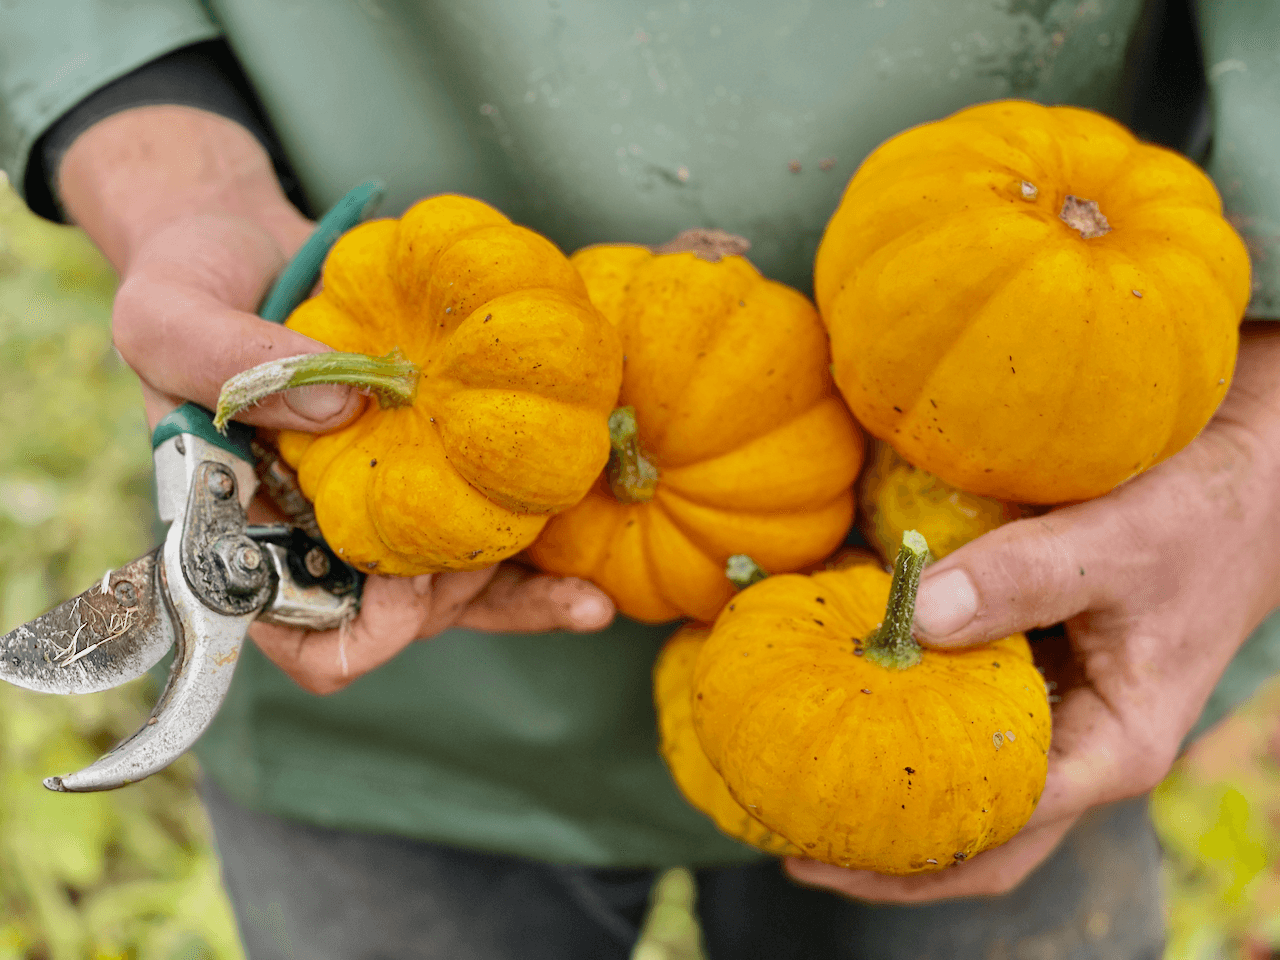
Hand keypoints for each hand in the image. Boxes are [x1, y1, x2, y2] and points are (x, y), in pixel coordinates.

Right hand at [57, 106, 617, 693]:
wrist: (251, 245)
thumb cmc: (190, 284)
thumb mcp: (169, 315)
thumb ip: (232, 361)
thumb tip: (346, 401)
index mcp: (252, 534)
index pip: (300, 637)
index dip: (357, 629)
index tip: (399, 581)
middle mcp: (328, 536)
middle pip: (405, 620)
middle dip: (454, 601)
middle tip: (496, 546)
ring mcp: (392, 503)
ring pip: (465, 590)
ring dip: (525, 600)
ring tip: (585, 594)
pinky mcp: (446, 464)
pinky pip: (498, 523)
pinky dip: (545, 553)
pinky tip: (594, 567)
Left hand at [787, 323, 1279, 902]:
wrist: (1239, 491)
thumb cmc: (1195, 519)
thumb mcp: (1115, 540)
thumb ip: (1020, 576)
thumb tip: (911, 620)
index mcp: (1115, 745)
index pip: (1006, 827)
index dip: (914, 852)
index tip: (825, 847)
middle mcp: (1085, 752)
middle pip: (984, 839)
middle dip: (892, 859)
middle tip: (792, 845)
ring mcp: (1063, 724)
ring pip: (975, 794)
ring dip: (899, 805)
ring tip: (805, 800)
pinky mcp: (1041, 685)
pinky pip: (971, 730)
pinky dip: (915, 737)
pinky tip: (855, 717)